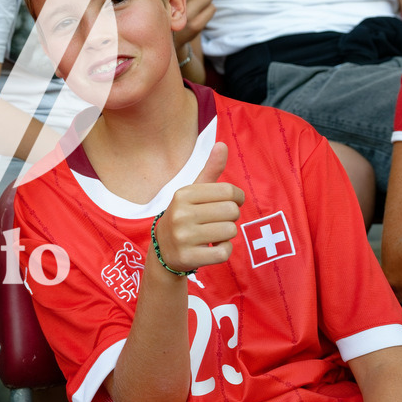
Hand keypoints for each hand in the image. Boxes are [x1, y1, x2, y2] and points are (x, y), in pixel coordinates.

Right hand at [155, 143, 243, 272]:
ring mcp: (183, 237)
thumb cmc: (185, 215)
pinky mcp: (188, 257)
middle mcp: (180, 214)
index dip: (238, 198)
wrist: (163, 249)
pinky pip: (224, 252)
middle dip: (230, 217)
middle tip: (218, 221)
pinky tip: (211, 247)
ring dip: (227, 234)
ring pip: (230, 232)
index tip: (232, 203)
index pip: (229, 191)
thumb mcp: (193, 192)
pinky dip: (223, 250)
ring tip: (212, 233)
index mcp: (183, 194)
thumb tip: (222, 144)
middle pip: (231, 212)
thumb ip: (210, 169)